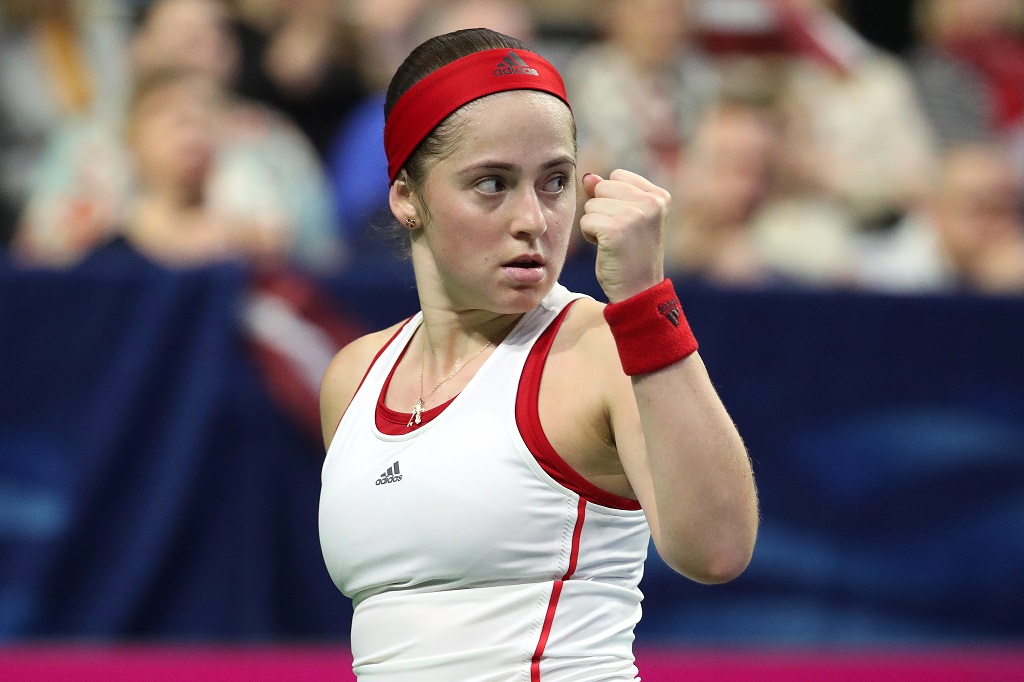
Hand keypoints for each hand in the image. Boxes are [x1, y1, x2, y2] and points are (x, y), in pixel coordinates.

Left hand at [580, 169, 668, 301]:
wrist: (639, 290)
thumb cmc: (632, 254)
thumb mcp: (627, 218)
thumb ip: (610, 193)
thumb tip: (589, 177)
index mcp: (659, 196)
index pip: (617, 176)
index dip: (612, 198)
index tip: (627, 222)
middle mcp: (651, 202)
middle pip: (601, 187)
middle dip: (602, 210)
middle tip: (620, 234)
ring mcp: (634, 215)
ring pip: (590, 204)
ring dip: (595, 224)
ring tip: (614, 242)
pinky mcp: (615, 230)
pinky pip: (585, 220)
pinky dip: (589, 236)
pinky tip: (606, 248)